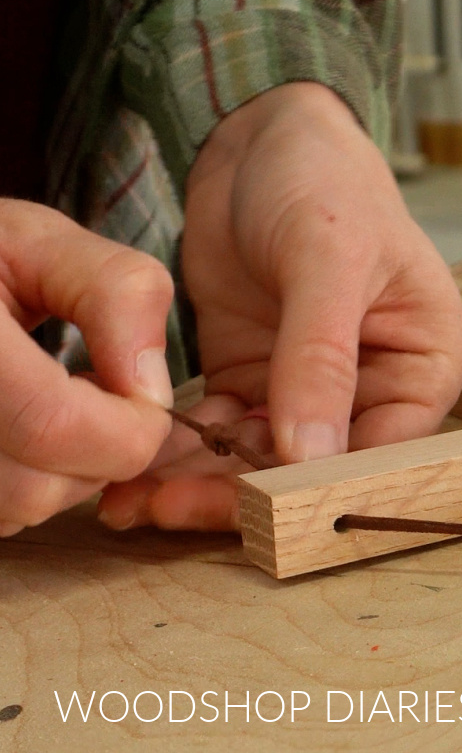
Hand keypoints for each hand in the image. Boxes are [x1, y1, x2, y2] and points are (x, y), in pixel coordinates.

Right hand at [0, 200, 174, 535]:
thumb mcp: (41, 241)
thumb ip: (115, 292)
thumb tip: (152, 390)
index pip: (56, 427)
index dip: (129, 426)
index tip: (142, 392)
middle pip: (38, 489)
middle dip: (99, 453)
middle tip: (92, 394)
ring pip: (17, 511)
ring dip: (63, 472)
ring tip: (53, 405)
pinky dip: (27, 480)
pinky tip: (24, 427)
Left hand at [97, 83, 461, 530]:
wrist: (261, 139)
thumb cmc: (327, 182)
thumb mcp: (329, 259)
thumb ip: (322, 357)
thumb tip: (313, 455)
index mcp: (425, 363)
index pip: (386, 448)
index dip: (326, 485)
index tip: (260, 508)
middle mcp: (375, 388)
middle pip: (320, 467)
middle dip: (247, 494)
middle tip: (173, 510)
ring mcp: (312, 390)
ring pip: (264, 461)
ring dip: (203, 482)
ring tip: (134, 500)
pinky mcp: (256, 382)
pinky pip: (223, 434)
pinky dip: (182, 452)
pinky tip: (137, 470)